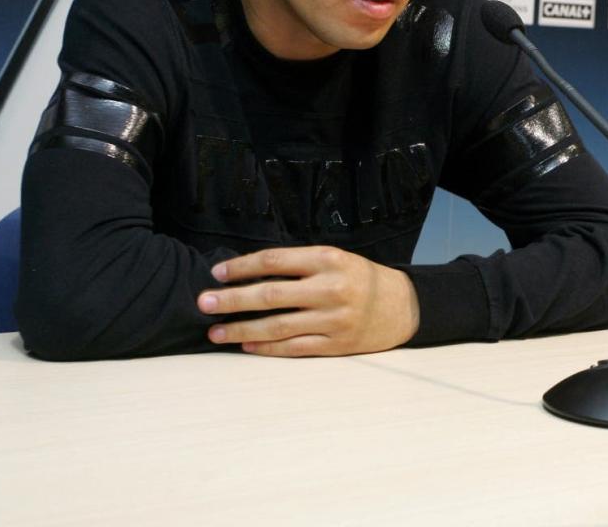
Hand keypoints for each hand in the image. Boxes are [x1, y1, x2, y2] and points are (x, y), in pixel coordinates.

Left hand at [196, 246, 419, 355]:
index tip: (217, 273)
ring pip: (277, 326)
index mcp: (329, 260)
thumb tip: (249, 275)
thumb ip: (300, 265)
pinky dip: (266, 347)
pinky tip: (246, 346)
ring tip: (215, 331)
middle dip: (232, 300)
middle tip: (203, 303)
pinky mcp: (336, 344)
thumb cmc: (361, 279)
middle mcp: (330, 288)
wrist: (404, 306)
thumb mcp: (336, 259)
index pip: (275, 261)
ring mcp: (333, 319)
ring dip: (241, 329)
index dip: (242, 267)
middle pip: (270, 295)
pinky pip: (293, 347)